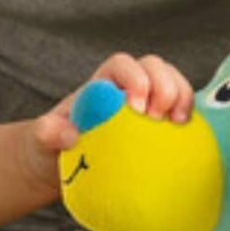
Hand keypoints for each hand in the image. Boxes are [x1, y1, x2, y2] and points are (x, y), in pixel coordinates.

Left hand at [29, 52, 194, 160]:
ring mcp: (147, 104)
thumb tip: (68, 134)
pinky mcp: (159, 125)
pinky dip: (187, 118)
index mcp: (101, 84)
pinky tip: (186, 137)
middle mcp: (127, 87)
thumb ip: (48, 132)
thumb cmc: (52, 145)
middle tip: (160, 117)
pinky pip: (180, 111)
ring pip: (173, 83)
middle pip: (154, 67)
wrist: (62, 166)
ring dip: (182, 97)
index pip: (122, 64)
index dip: (135, 78)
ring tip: (179, 122)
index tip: (136, 107)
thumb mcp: (41, 139)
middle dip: (164, 85)